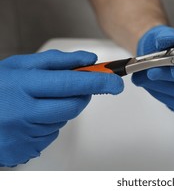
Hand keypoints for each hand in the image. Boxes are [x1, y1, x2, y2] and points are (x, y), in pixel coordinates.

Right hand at [0, 50, 122, 166]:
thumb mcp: (20, 65)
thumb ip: (57, 61)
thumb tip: (89, 60)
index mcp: (24, 85)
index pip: (73, 82)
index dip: (99, 81)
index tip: (116, 82)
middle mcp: (23, 112)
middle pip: (73, 105)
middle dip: (80, 95)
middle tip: (72, 87)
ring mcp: (23, 134)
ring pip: (63, 120)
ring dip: (59, 110)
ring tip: (36, 102)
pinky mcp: (24, 149)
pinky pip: (50, 135)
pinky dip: (47, 125)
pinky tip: (30, 118)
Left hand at [132, 25, 173, 112]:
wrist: (159, 51)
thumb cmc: (168, 42)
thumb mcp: (166, 34)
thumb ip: (166, 37)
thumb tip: (164, 40)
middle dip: (170, 78)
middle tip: (151, 73)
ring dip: (163, 87)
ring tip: (145, 78)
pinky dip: (162, 95)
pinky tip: (151, 86)